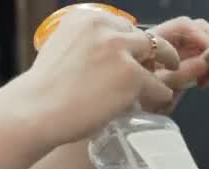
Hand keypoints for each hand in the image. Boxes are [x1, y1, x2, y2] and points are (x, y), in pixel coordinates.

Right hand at [25, 9, 179, 145]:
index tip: (139, 54)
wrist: (37, 109)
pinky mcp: (132, 76)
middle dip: (154, 51)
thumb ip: (87, 44)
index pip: (123, 26)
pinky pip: (159, 84)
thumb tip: (109, 52)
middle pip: (144, 38)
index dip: (134, 42)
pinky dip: (161, 93)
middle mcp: (105, 28)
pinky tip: (160, 100)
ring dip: (165, 67)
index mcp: (87, 18)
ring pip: (157, 56)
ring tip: (170, 76)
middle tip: (165, 61)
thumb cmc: (45, 89)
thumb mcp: (63, 48)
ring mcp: (120, 51)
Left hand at [141, 17, 208, 112]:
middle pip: (196, 31)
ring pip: (202, 46)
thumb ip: (182, 74)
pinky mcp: (182, 67)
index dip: (202, 36)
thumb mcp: (159, 87)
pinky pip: (201, 61)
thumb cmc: (138, 98)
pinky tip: (207, 82)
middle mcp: (167, 43)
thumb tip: (206, 62)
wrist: (127, 112)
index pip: (184, 27)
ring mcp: (175, 54)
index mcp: (155, 41)